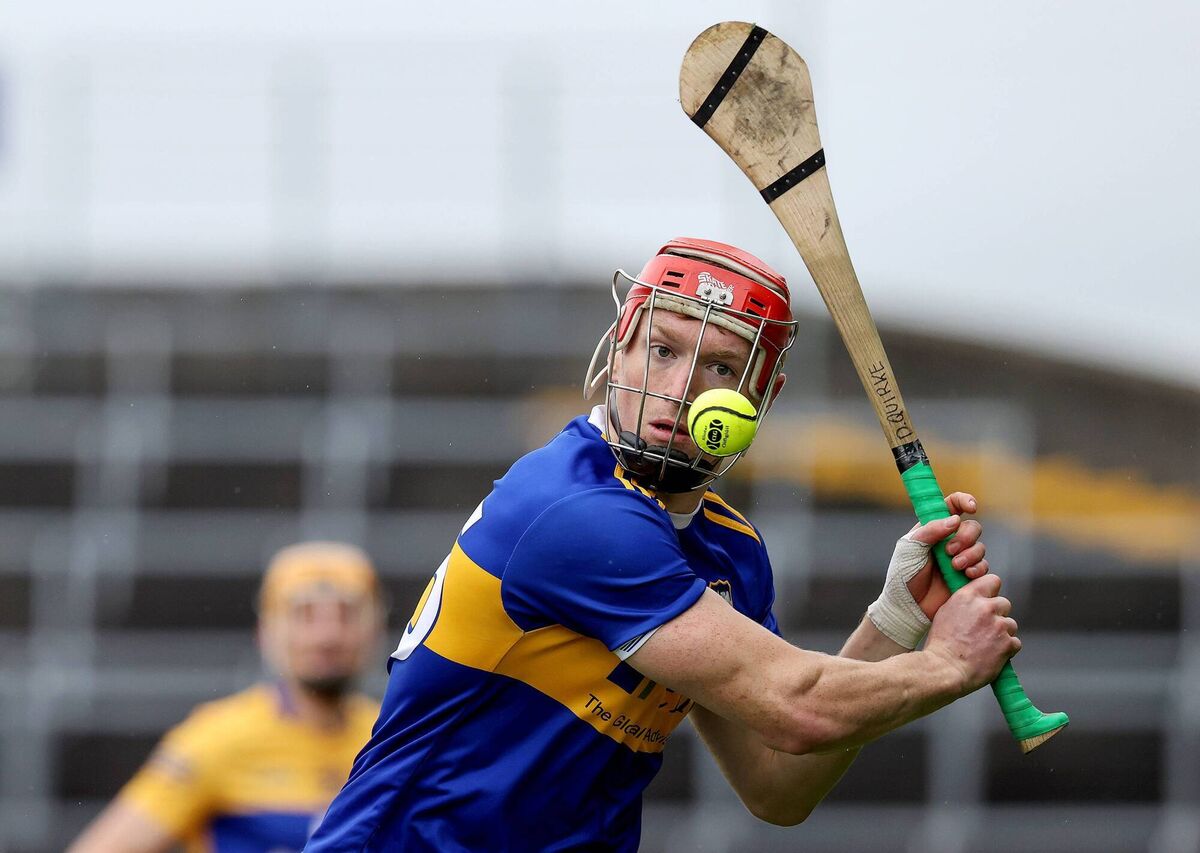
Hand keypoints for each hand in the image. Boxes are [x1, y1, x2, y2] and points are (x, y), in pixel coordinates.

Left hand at [904, 492, 988, 619]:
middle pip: (971, 527)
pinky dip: (978, 568)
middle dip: (966, 536)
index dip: (963, 501)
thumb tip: (955, 520)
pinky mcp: (967, 576)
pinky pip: (983, 566)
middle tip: (950, 551)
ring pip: (980, 547)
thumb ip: (930, 530)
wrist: (908, 606)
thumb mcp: (910, 548)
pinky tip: (966, 574)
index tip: (971, 507)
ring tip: (954, 566)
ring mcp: (958, 558)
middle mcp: (947, 541)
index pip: (951, 506)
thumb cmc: (904, 575)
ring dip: (971, 554)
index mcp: (932, 529)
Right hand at [924, 573, 1020, 692]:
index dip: (992, 592)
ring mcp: (999, 625)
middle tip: (986, 629)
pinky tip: (992, 655)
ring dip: (1002, 633)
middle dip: (998, 615)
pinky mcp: (1008, 644)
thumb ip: (964, 603)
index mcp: (968, 597)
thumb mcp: (945, 613)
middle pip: (1004, 604)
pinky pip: (1015, 643)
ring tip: (987, 645)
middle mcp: (985, 607)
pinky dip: (1007, 649)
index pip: (993, 581)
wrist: (945, 669)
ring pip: (1011, 624)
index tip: (988, 600)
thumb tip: (974, 603)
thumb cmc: (941, 645)